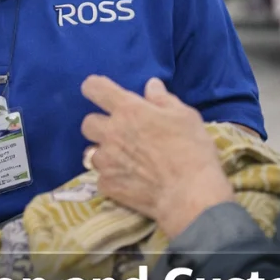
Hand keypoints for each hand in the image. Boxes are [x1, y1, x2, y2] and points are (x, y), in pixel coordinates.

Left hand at [80, 76, 233, 239]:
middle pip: (87, 123)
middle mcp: (111, 133)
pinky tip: (129, 181)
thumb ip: (163, 99)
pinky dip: (112, 178)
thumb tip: (150, 85)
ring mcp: (106, 161)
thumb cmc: (192, 150)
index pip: (95, 88)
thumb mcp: (185, 116)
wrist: (189, 194)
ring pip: (91, 153)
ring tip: (124, 161)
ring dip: (105, 154)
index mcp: (129, 110)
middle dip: (100, 125)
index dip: (95, 88)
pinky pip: (101, 178)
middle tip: (120, 133)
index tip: (101, 93)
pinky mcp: (107, 185)